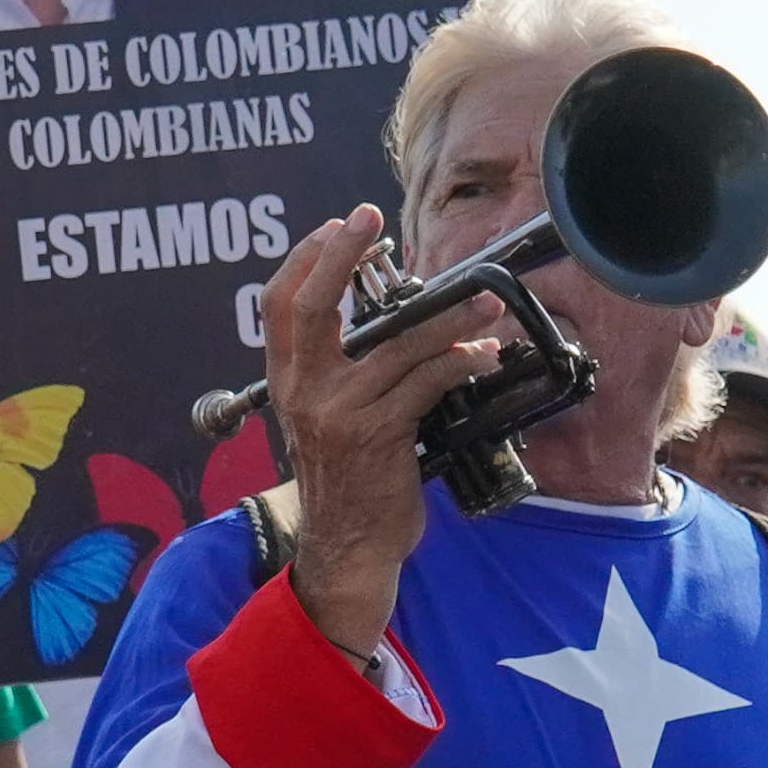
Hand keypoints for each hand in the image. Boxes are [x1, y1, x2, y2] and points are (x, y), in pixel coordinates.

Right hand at [267, 206, 506, 660]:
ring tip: (487, 302)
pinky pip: (427, 381)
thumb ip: (341, 372)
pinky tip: (485, 355)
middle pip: (315, 307)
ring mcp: (339, 412)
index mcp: (287, 382)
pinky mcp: (379, 434)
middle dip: (341, 256)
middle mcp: (304, 391)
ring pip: (397, 344)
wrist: (348, 546)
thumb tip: (390, 320)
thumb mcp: (325, 419)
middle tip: (370, 220)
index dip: (307, 259)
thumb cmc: (348, 479)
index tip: (339, 225)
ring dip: (450, 318)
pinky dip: (463, 361)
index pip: (280, 305)